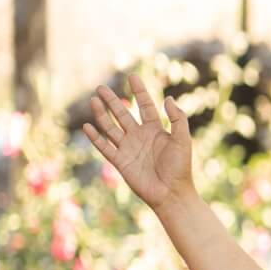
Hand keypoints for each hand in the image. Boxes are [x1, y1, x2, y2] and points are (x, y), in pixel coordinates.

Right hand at [82, 76, 194, 212]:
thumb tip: (168, 98)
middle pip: (123, 114)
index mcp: (156, 130)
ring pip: (111, 127)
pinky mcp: (120, 161)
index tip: (132, 76)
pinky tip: (87, 126)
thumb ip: (178, 119)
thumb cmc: (180, 167)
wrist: (171, 193)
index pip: (145, 106)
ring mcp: (129, 148)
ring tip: (93, 100)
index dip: (139, 91)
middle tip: (100, 87)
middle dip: (112, 100)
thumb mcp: (183, 140)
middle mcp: (140, 136)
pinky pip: (105, 147)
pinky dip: (96, 138)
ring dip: (102, 114)